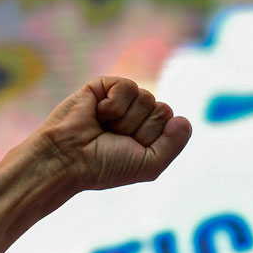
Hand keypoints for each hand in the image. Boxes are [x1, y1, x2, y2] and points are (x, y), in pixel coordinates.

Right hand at [34, 76, 191, 190]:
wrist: (68, 158)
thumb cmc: (105, 166)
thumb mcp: (149, 165)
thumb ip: (173, 145)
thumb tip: (184, 119)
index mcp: (151, 133)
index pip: (173, 123)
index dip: (153, 138)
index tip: (130, 150)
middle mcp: (138, 115)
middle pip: (162, 109)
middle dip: (140, 129)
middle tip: (115, 139)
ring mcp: (122, 100)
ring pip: (147, 97)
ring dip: (125, 119)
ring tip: (104, 128)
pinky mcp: (104, 86)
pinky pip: (128, 86)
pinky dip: (114, 104)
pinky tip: (98, 113)